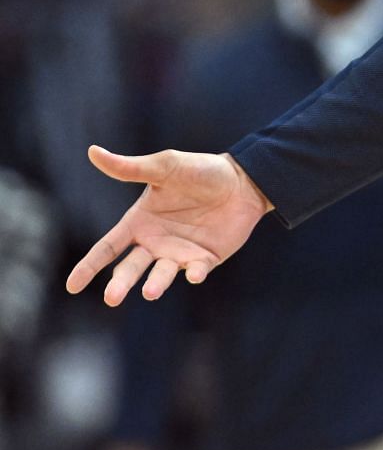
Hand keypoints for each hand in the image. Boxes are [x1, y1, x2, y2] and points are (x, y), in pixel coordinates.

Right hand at [65, 146, 273, 304]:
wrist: (244, 180)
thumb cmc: (201, 171)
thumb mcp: (165, 166)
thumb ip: (130, 167)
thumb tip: (93, 151)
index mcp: (139, 222)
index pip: (108, 248)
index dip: (89, 266)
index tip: (71, 286)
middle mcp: (154, 242)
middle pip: (130, 268)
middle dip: (120, 283)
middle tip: (112, 298)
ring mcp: (179, 253)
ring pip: (160, 275)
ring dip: (156, 284)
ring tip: (150, 291)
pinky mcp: (204, 259)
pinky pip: (196, 270)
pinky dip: (194, 274)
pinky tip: (194, 274)